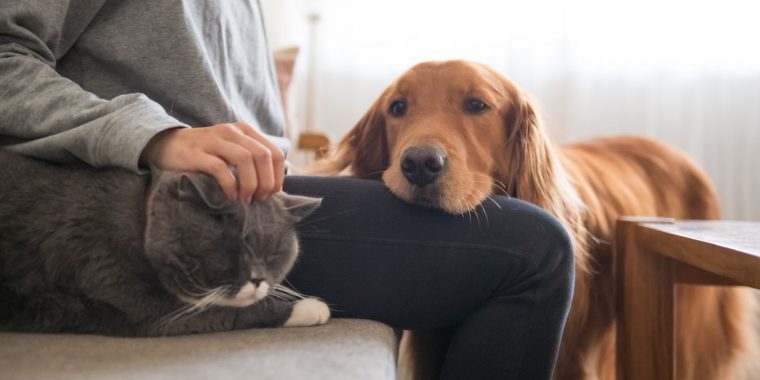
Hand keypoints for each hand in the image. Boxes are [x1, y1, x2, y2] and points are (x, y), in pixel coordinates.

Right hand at [140, 122, 284, 202]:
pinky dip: (230, 185)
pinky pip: (221, 169)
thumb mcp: (232, 150)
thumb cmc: (205, 154)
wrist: (166, 146)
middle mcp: (232, 132)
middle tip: (260, 199)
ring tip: (246, 200)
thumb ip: (252, 161)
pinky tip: (231, 197)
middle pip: (262, 156)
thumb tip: (274, 186)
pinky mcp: (197, 154)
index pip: (275, 152)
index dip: (278, 176)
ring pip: (245, 160)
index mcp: (245, 131)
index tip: (272, 193)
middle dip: (266, 182)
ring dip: (250, 184)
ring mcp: (213, 141)